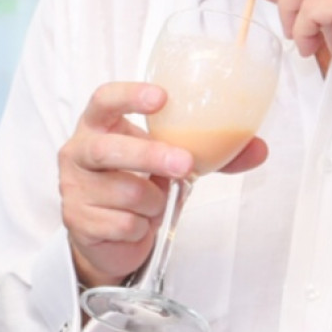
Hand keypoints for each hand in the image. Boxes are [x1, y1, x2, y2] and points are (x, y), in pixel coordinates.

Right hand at [57, 81, 266, 288]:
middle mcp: (77, 152)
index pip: (103, 100)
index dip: (129, 96)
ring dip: (154, 203)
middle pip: (108, 148)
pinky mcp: (76, 219)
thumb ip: (208, 154)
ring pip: (126, 193)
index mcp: (98, 127)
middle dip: (149, 156)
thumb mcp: (167, 163)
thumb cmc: (137, 184)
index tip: (161, 97)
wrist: (108, 235)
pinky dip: (142, 227)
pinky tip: (135, 224)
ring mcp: (73, 186)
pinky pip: (124, 223)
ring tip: (153, 204)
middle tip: (184, 164)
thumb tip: (258, 148)